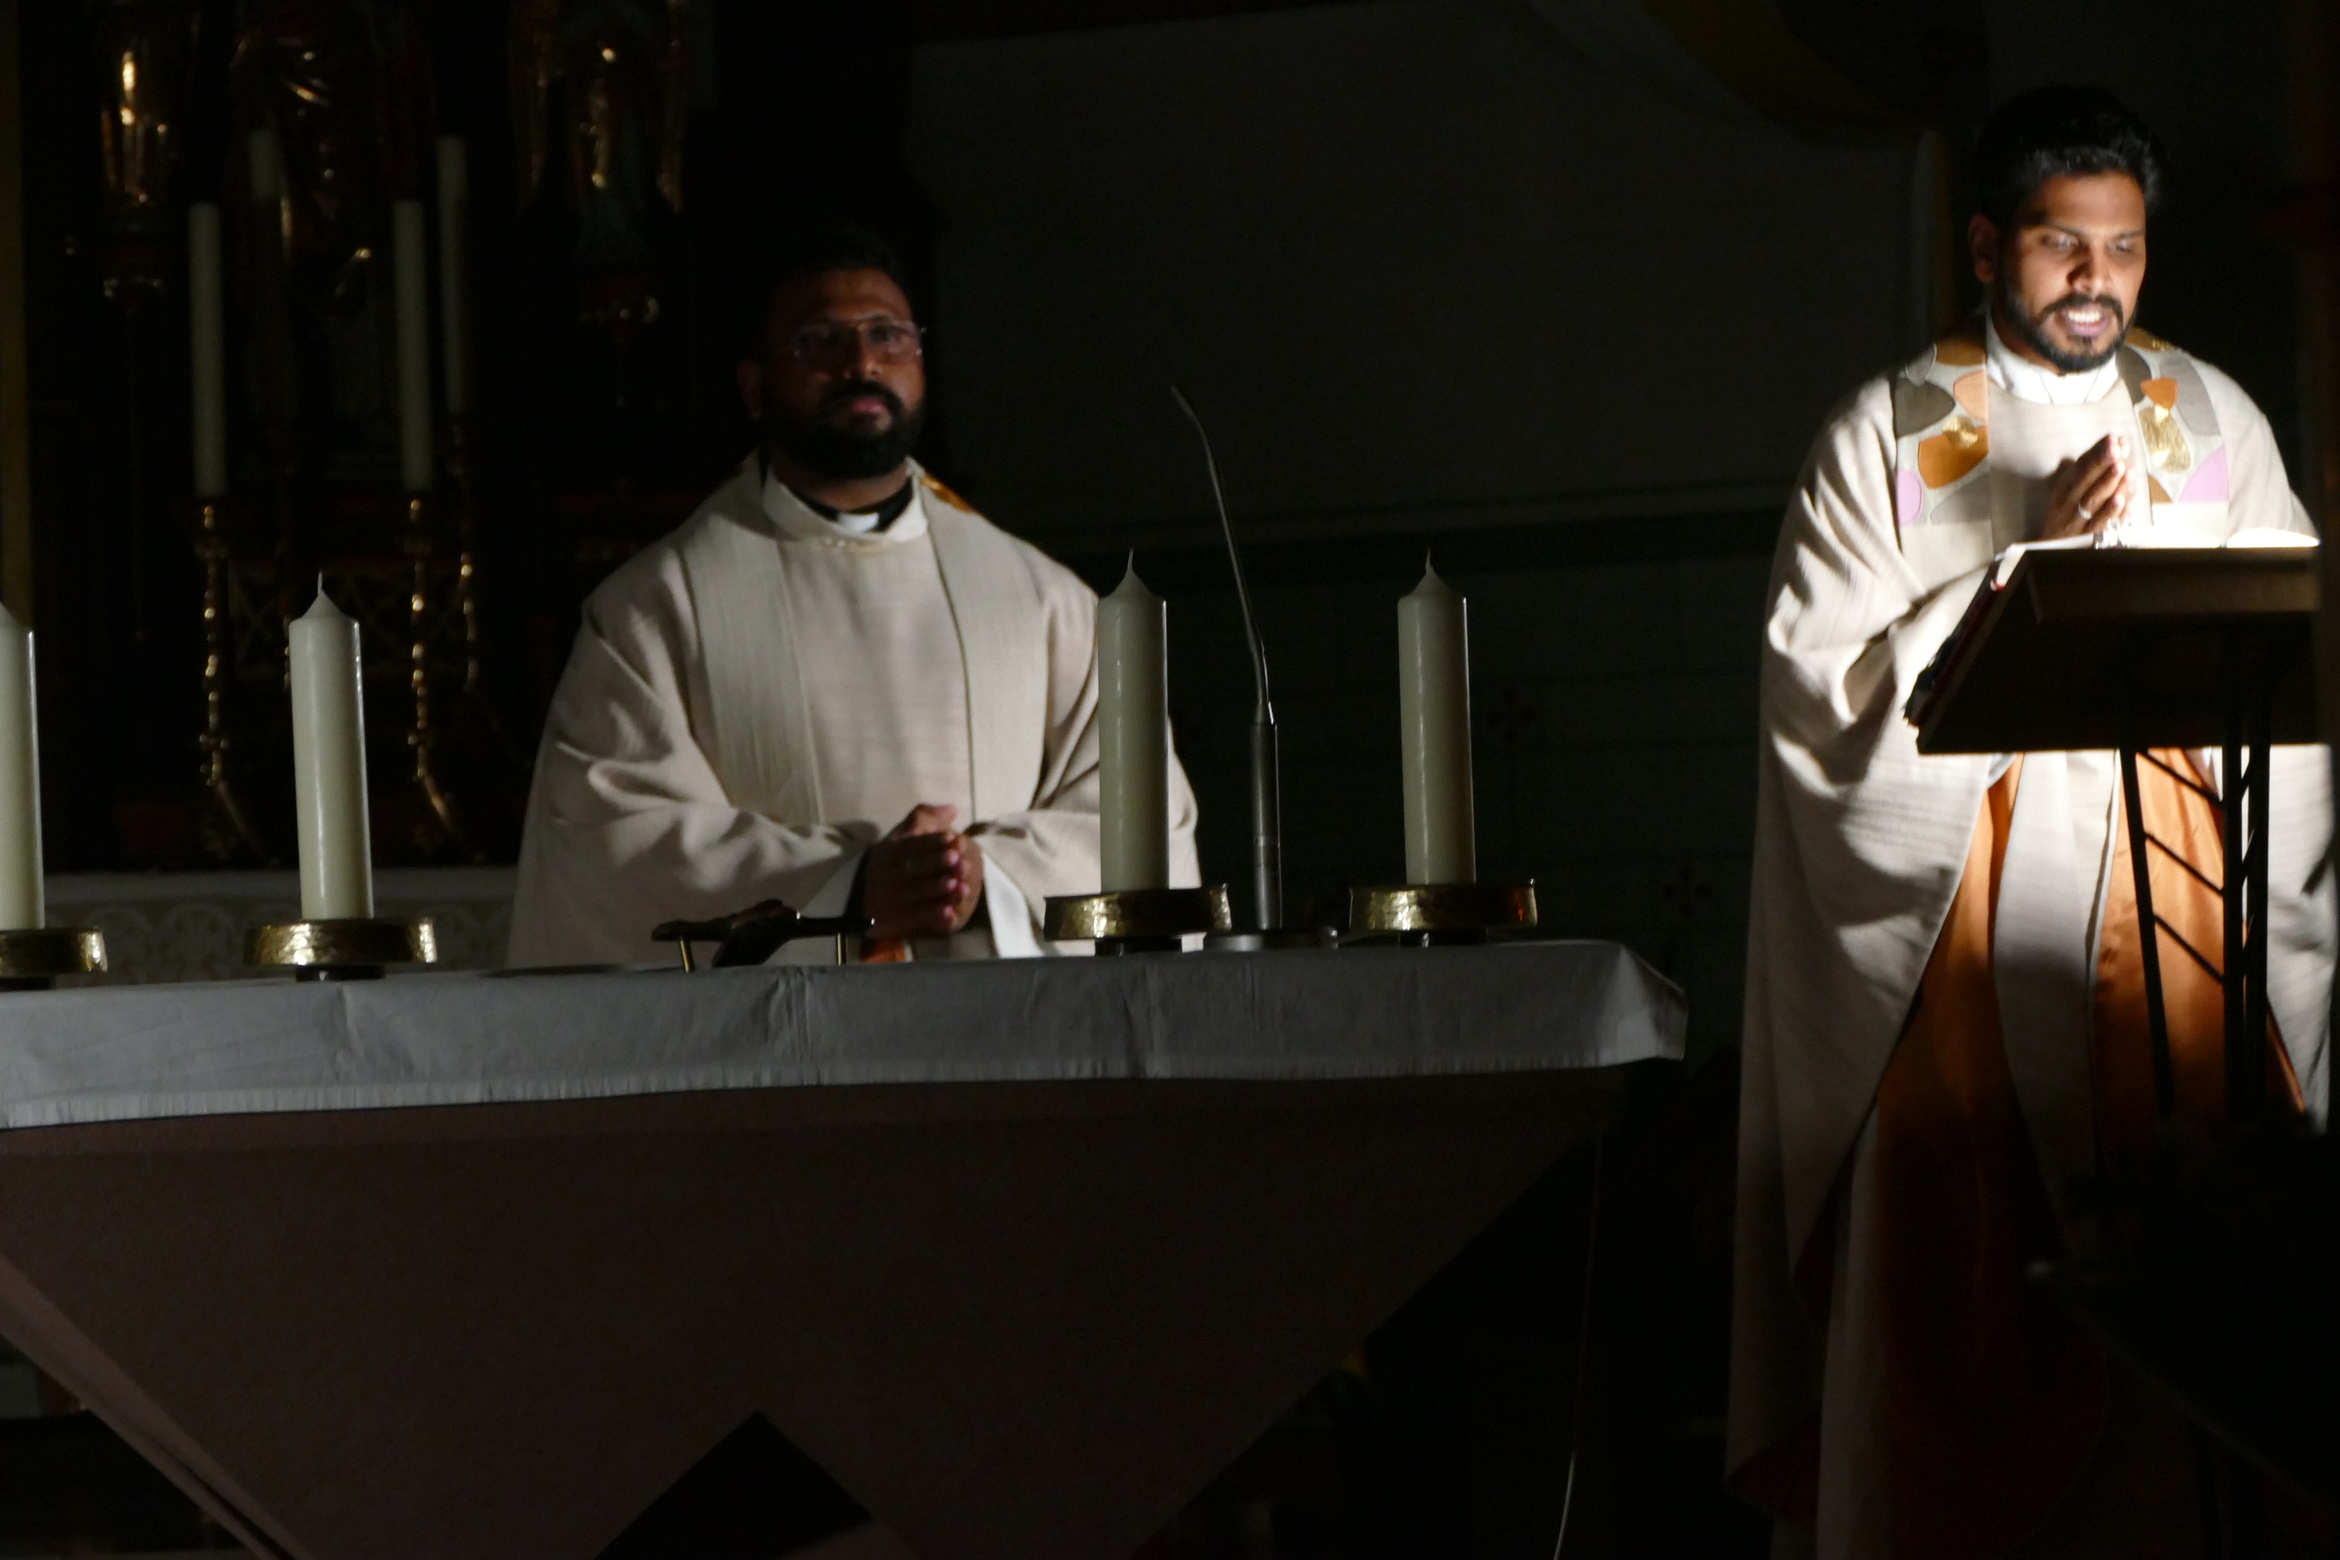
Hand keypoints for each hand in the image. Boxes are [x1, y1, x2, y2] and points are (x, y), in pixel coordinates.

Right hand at [861, 805, 983, 939]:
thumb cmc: (890, 861)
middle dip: (935, 863)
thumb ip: (924, 819)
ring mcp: (893, 897)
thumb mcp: (900, 836)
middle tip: (956, 859)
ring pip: (916, 892)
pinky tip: (949, 913)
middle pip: (913, 867)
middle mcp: (890, 873)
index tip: (952, 838)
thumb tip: (952, 809)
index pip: (911, 845)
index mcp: (891, 850)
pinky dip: (933, 915)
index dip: (932, 841)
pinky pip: (916, 917)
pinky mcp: (898, 919)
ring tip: (956, 885)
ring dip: (936, 889)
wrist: (861, 895)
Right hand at [2040, 434, 2140, 540]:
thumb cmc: (2063, 519)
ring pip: (2094, 500)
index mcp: (2063, 489)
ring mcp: (2078, 520)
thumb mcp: (2065, 494)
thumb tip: (2098, 446)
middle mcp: (2068, 502)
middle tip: (2117, 448)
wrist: (2050, 553)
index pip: (2080, 466)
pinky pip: (2100, 523)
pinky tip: (2122, 500)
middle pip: (2086, 480)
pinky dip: (2111, 512)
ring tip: (2123, 467)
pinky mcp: (2087, 537)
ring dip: (2109, 483)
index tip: (2113, 437)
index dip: (2097, 451)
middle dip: (2102, 463)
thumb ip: (2080, 471)